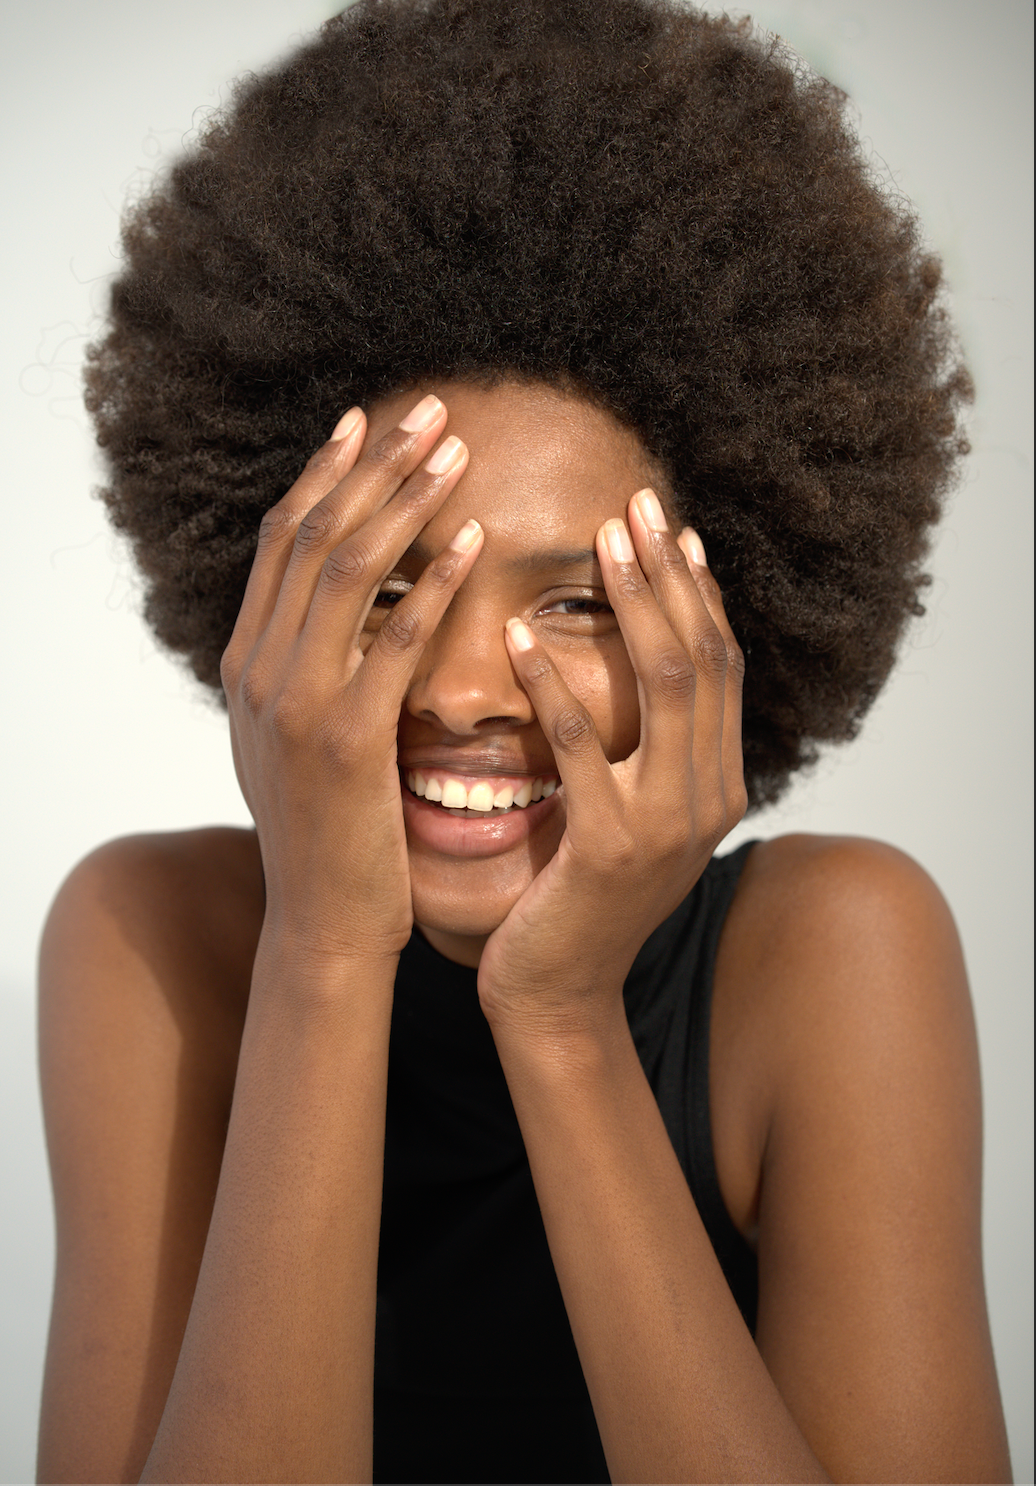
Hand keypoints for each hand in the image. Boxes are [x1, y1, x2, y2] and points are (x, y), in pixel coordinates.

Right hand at [220, 396, 482, 970]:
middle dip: (372, 465)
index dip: (324, 475)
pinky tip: (474, 543)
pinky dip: (434, 584)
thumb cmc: (327, 831)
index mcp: (248, 663)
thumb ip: (304, 669)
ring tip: (456, 452)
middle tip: (429, 410)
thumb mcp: (293, 738)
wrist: (323, 922)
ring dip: (405, 502)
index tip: (366, 421)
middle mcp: (261, 672)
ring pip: (348, 572)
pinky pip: (394, 641)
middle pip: (312, 536)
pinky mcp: (347, 741)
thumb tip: (335, 609)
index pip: (281, 542)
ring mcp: (297, 704)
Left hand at [477, 488, 746, 1031]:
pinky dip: (554, 684)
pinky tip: (519, 638)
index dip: (697, 590)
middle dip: (672, 575)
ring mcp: (668, 824)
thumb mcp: (625, 809)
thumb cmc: (575, 893)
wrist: (558, 993)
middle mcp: (710, 797)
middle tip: (638, 505)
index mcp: (717, 783)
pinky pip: (583, 746)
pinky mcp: (610, 848)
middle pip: (705, 658)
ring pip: (668, 686)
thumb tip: (628, 653)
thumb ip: (641, 745)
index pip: (722, 663)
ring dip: (634, 605)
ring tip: (602, 544)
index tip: (667, 526)